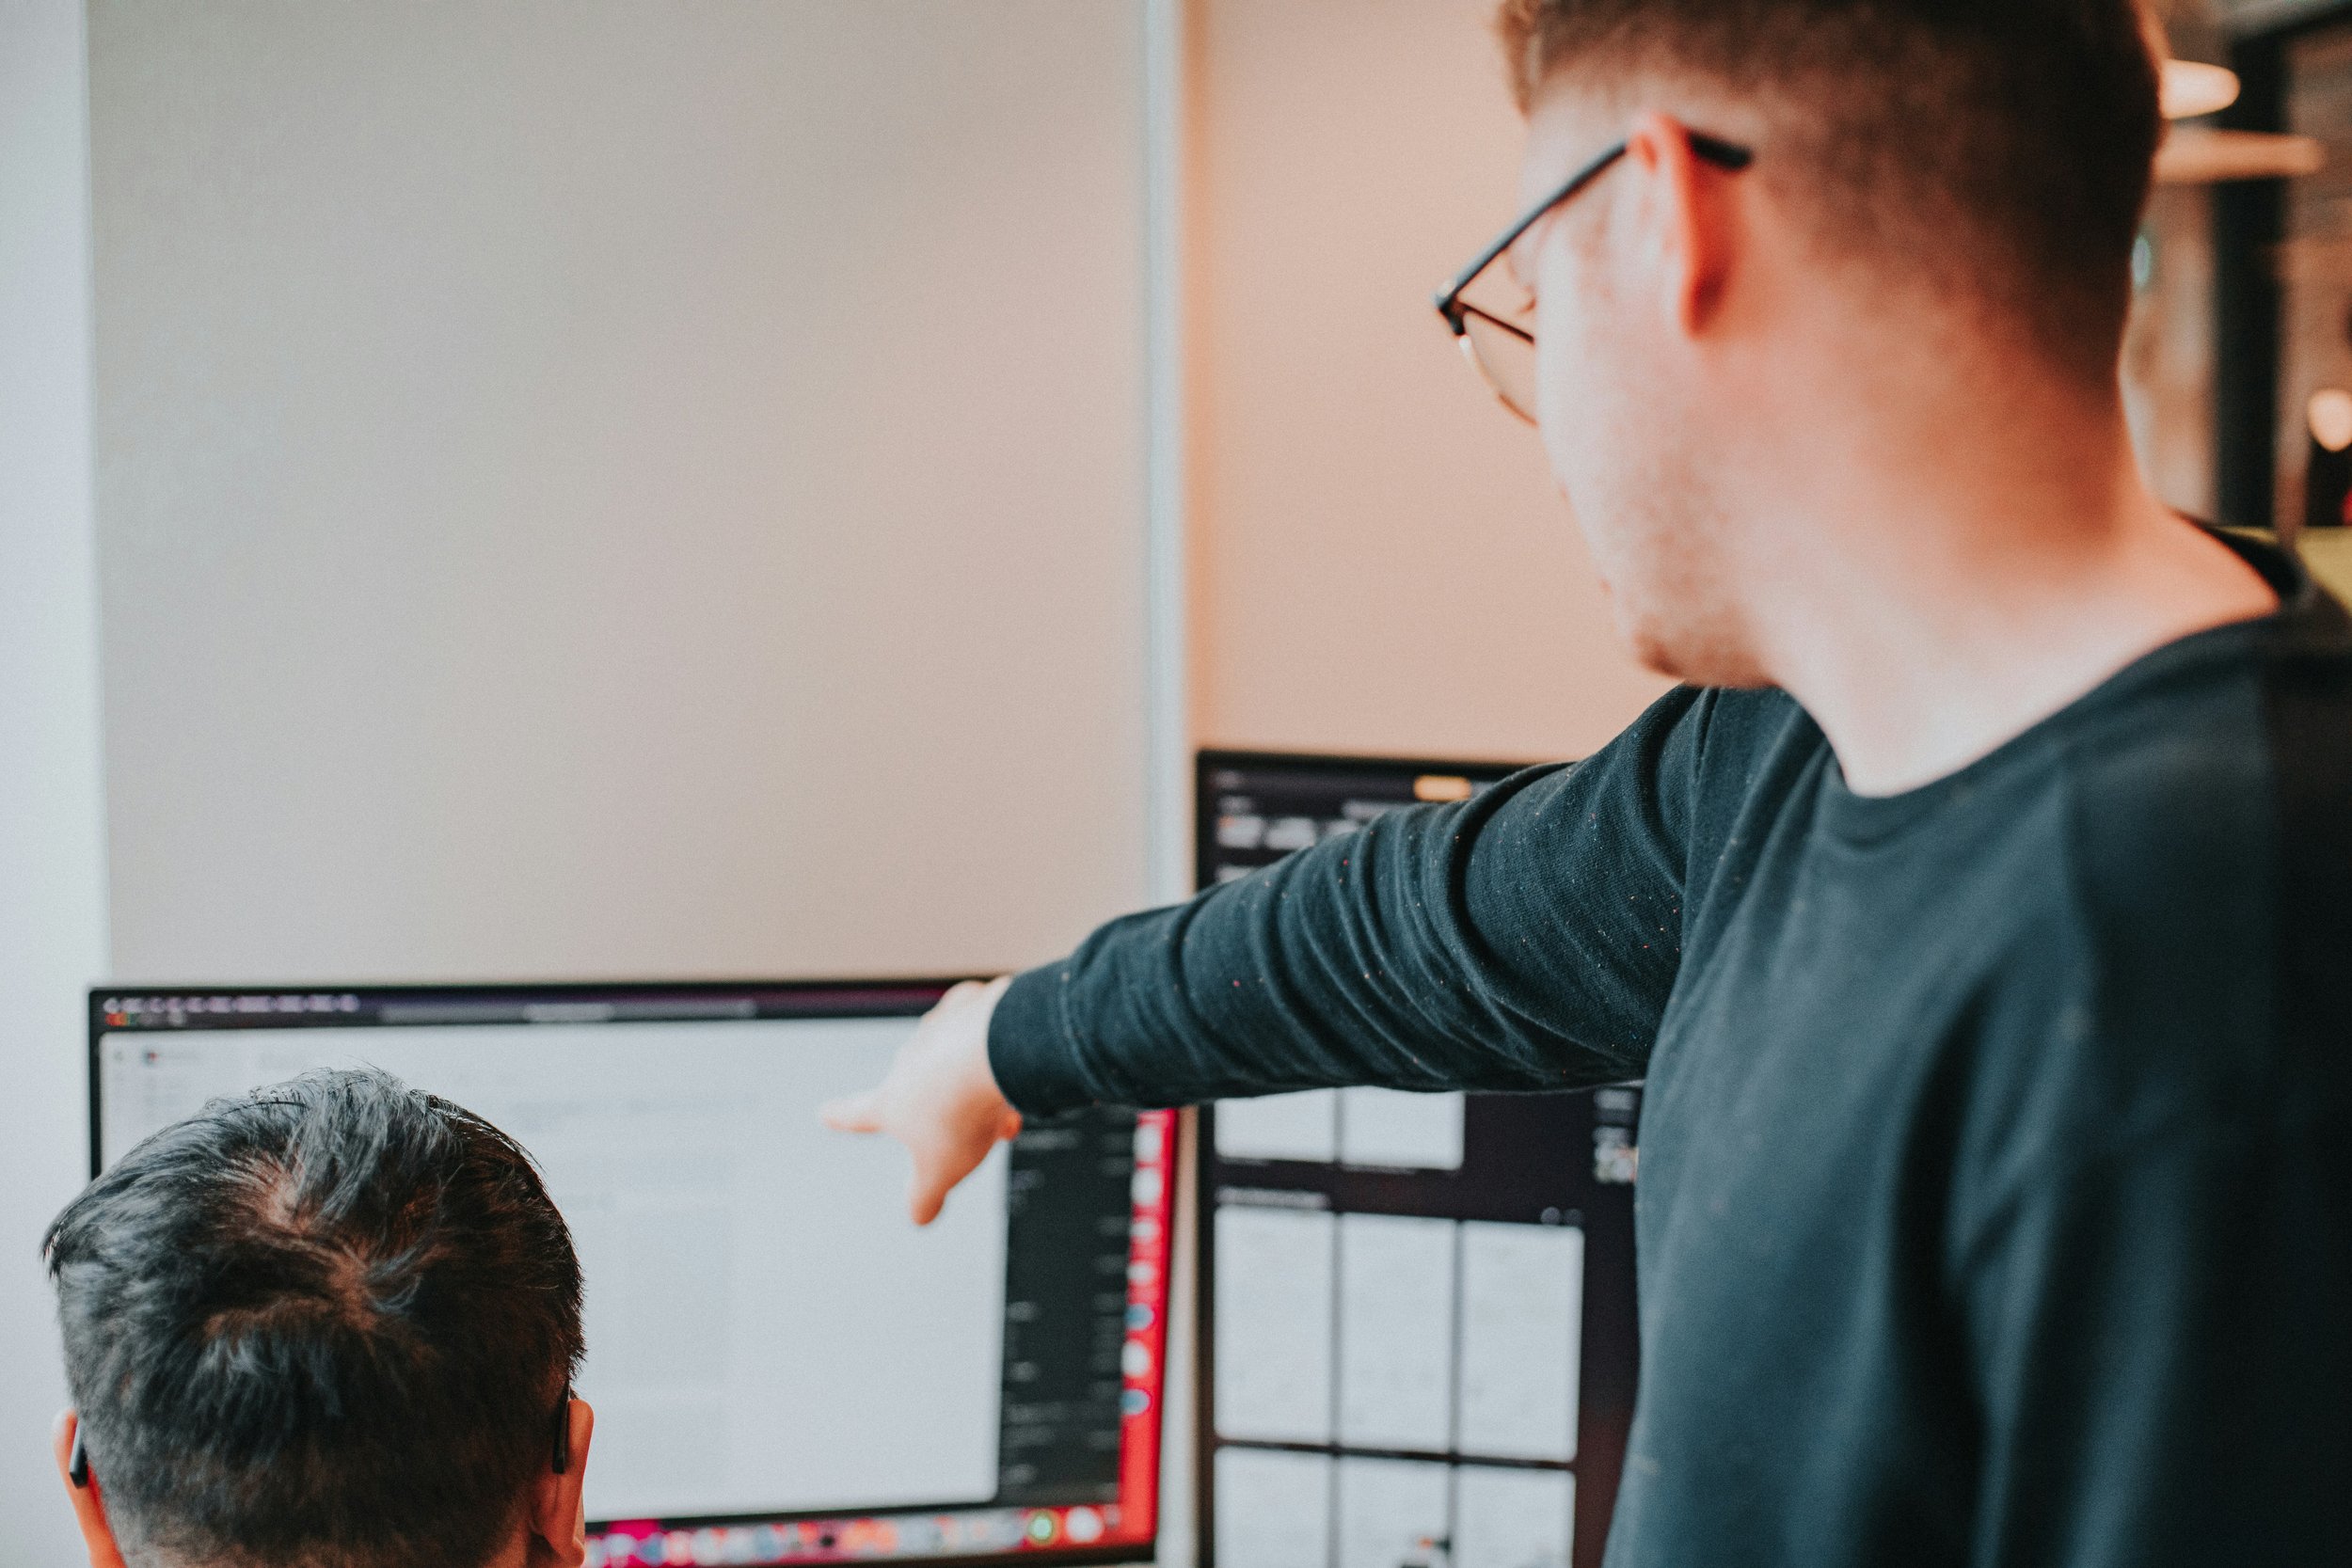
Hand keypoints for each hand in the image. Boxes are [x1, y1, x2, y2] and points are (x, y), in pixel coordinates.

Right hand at [821, 977, 1021, 1224]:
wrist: (994, 1051)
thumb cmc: (960, 1113)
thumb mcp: (941, 1171)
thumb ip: (925, 1195)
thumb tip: (919, 1217)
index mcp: (894, 1100)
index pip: (860, 1114)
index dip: (842, 1117)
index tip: (824, 1113)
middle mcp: (911, 1058)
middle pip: (922, 1089)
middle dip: (947, 1113)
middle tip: (984, 1134)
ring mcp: (941, 1028)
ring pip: (955, 1059)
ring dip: (978, 1086)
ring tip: (1004, 1105)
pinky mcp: (975, 1005)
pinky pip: (980, 1020)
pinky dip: (995, 1037)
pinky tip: (1015, 1049)